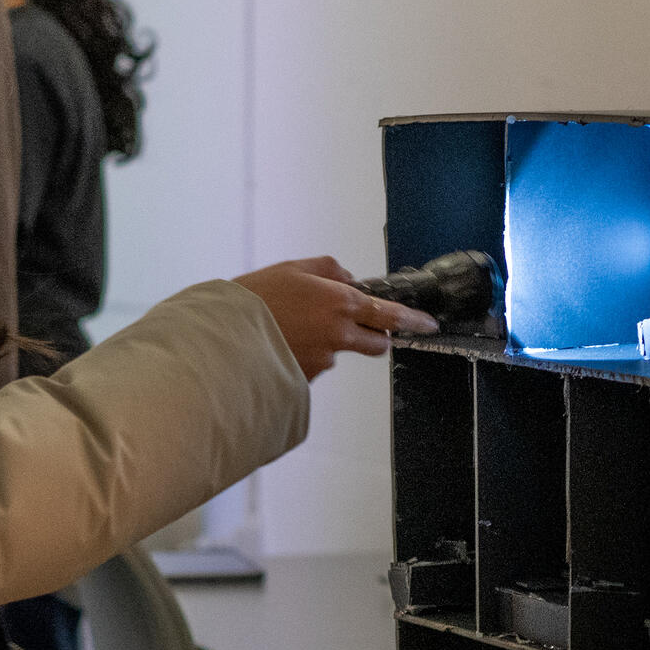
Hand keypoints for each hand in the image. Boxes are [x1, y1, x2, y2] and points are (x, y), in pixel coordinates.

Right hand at [233, 257, 435, 379]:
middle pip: (376, 343)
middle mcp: (338, 335)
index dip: (413, 321)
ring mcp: (323, 361)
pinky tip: (278, 345)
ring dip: (326, 343)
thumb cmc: (253, 301)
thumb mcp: (292, 269)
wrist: (222, 340)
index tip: (428, 324)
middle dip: (376, 337)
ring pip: (338, 352)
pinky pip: (314, 366)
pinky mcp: (307, 380)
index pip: (390, 314)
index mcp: (339, 302)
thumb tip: (348, 278)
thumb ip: (327, 269)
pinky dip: (303, 357)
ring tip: (289, 329)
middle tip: (357, 327)